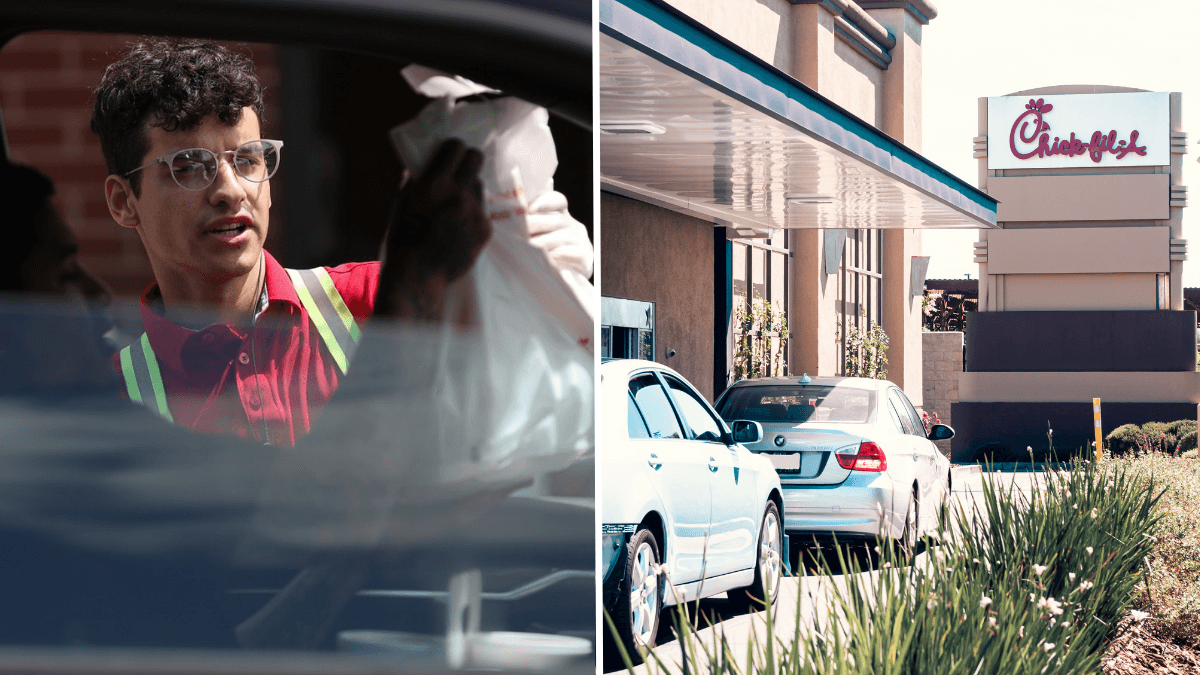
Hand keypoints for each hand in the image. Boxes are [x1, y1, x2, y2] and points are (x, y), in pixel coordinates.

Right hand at [375, 139, 489, 319]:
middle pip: (476, 160)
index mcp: (434, 183)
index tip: (453, 150)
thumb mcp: (401, 202)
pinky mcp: (485, 229)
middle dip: (470, 160)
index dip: (455, 147)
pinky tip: (458, 227)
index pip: (456, 148)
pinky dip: (473, 215)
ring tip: (455, 207)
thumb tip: (423, 162)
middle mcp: (458, 193)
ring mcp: (475, 211)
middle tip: (463, 168)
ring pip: (479, 187)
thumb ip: (414, 179)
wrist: (418, 275)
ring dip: (470, 190)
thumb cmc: (402, 238)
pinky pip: (482, 212)